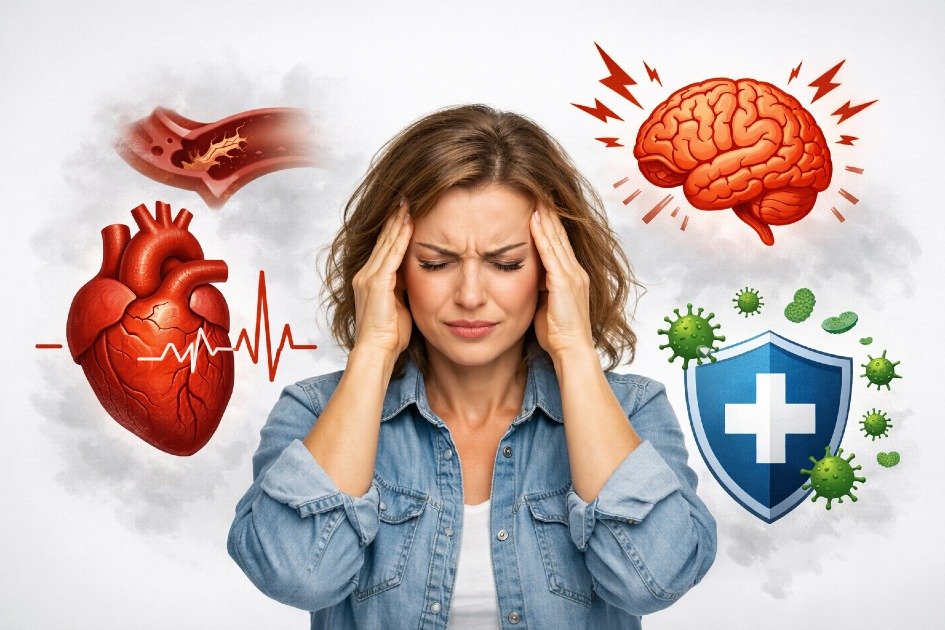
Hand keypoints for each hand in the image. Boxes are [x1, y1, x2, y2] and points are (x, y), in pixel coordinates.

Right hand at [352, 200, 413, 357]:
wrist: (376, 352)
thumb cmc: (389, 336)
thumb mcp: (399, 306)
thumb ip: (403, 289)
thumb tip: (415, 278)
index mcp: (370, 280)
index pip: (384, 248)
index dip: (393, 229)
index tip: (404, 212)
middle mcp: (365, 275)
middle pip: (383, 240)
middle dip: (395, 218)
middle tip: (405, 197)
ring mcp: (369, 278)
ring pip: (387, 243)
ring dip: (398, 221)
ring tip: (407, 202)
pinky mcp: (377, 283)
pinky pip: (391, 255)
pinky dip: (401, 237)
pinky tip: (408, 223)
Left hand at [529, 202, 593, 359]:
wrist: (572, 351)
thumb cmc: (559, 335)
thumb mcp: (549, 305)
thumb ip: (543, 289)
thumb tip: (531, 279)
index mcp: (574, 277)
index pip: (561, 243)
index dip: (552, 223)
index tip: (542, 205)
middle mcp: (576, 272)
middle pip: (561, 235)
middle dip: (550, 212)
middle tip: (540, 190)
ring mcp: (572, 276)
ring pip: (556, 239)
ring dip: (546, 216)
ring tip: (536, 195)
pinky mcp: (563, 283)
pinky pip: (550, 253)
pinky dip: (542, 235)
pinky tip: (534, 220)